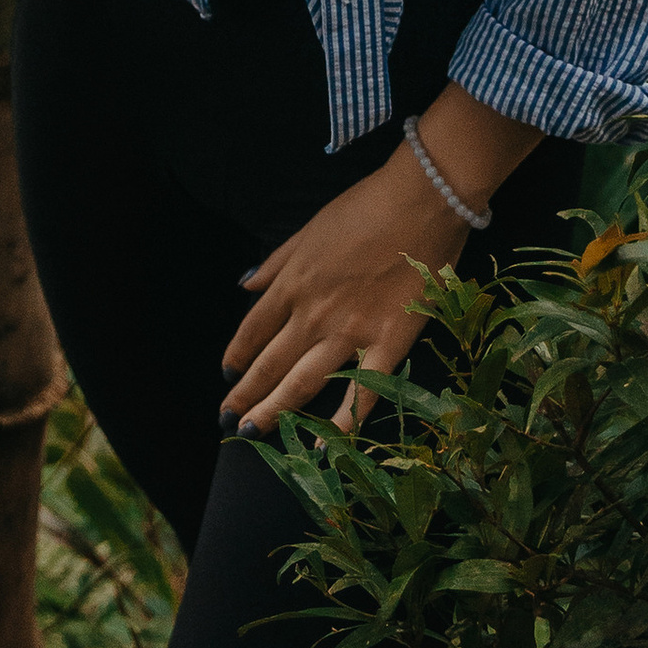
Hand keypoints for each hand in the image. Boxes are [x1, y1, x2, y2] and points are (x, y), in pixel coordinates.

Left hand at [222, 97, 538, 435]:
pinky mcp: (389, 343)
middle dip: (246, 395)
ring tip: (254, 434)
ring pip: (303, 383)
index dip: (237, 357)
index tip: (227, 376)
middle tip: (229, 421)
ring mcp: (350, 332)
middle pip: (270, 363)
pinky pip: (362, 391)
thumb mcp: (310, 228)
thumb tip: (245, 284)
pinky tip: (324, 446)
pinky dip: (342, 422)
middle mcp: (313, 313)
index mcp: (293, 283)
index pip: (253, 330)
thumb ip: (277, 261)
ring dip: (275, 412)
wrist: (421, 201)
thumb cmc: (366, 206)